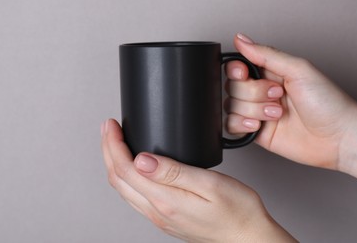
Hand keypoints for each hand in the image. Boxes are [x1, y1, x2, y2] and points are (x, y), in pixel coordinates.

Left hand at [101, 119, 296, 241]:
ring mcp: (160, 217)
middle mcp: (157, 212)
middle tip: (108, 128)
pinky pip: (135, 196)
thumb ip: (174, 172)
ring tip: (114, 144)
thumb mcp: (210, 184)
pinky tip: (133, 167)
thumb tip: (141, 160)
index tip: (111, 125)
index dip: (114, 144)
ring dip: (115, 163)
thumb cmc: (237, 212)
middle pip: (118, 179)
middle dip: (108, 150)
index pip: (126, 168)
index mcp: (165, 200)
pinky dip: (127, 177)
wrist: (248, 238)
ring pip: (124, 189)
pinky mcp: (166, 218)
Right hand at [225, 33, 356, 169]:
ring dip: (254, 110)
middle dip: (254, 93)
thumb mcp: (298, 70)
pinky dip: (242, 125)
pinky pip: (231, 126)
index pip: (237, 66)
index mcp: (270, 72)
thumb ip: (266, 54)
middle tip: (277, 95)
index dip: (236, 70)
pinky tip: (259, 125)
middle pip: (233, 87)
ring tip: (277, 114)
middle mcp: (261, 91)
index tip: (245, 73)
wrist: (337, 137)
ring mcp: (257, 112)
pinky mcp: (255, 132)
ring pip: (231, 106)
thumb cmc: (327, 102)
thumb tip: (241, 39)